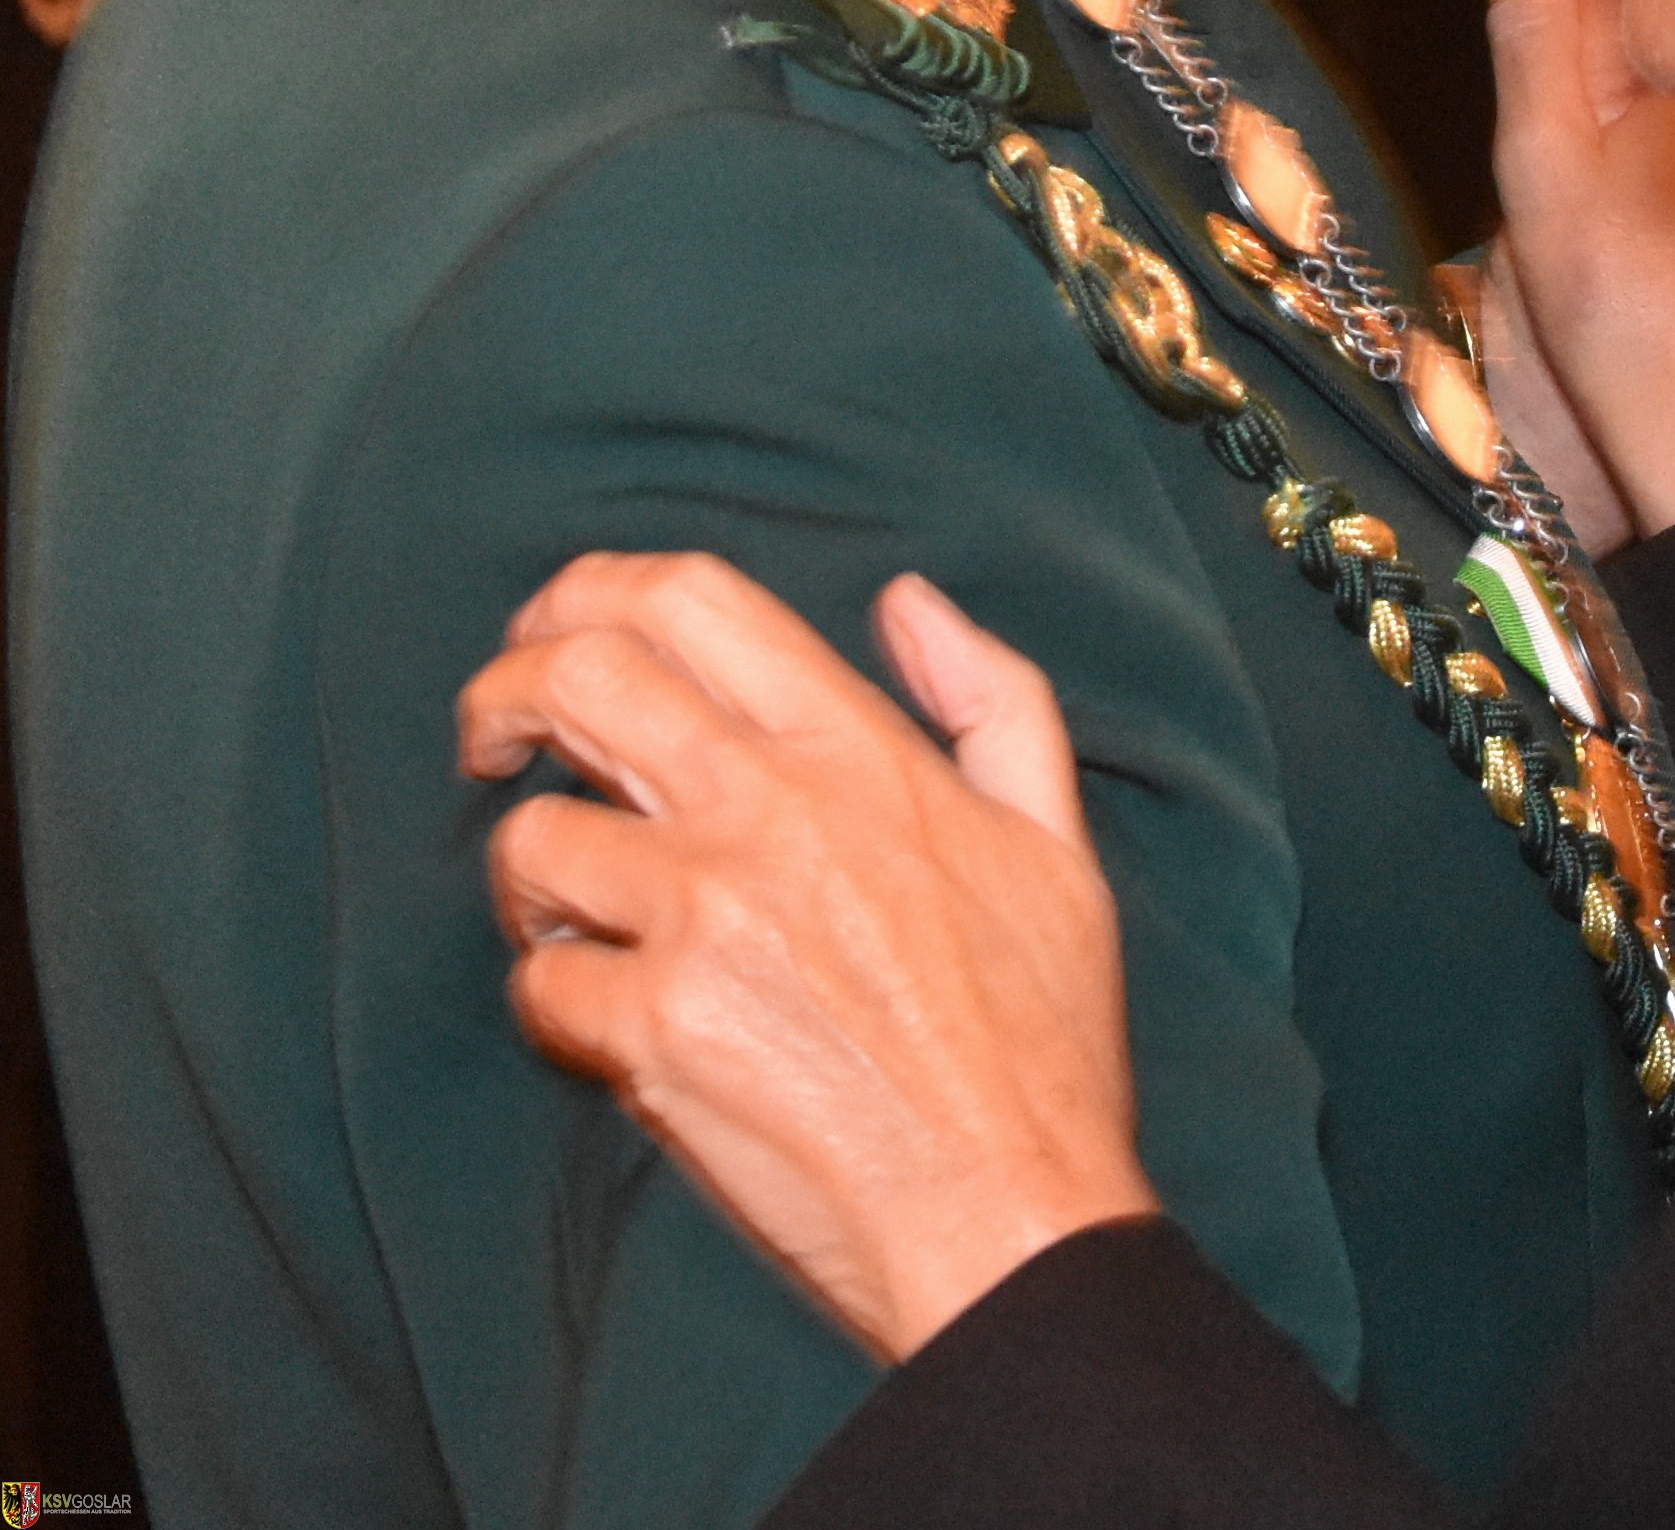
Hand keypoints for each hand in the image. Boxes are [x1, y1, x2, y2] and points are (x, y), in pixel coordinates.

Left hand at [458, 554, 1157, 1362]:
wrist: (1008, 1211)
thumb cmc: (1041, 1036)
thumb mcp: (1054, 835)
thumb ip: (991, 695)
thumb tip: (909, 603)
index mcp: (857, 750)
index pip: (691, 601)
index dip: (595, 589)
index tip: (559, 623)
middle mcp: (765, 812)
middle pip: (578, 679)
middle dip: (507, 690)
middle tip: (495, 734)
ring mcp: (700, 921)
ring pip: (532, 842)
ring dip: (532, 874)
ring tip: (568, 910)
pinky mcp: (652, 1036)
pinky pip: (540, 987)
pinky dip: (556, 997)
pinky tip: (605, 1013)